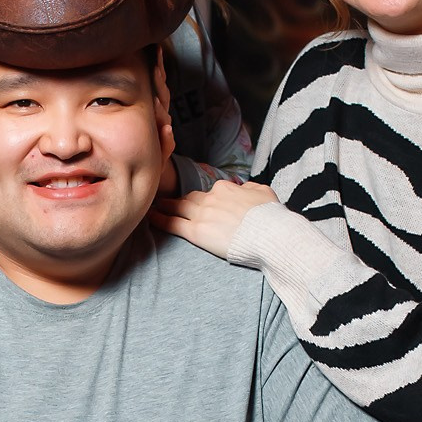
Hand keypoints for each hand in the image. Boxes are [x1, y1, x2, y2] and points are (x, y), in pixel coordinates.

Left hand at [150, 178, 276, 258]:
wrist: (268, 232)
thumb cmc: (270, 215)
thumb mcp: (264, 192)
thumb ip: (251, 188)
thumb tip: (245, 188)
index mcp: (226, 189)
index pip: (211, 192)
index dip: (205, 199)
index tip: (202, 203)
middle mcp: (211, 198)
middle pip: (191, 198)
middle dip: (181, 201)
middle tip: (170, 203)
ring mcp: (202, 214)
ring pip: (179, 207)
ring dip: (166, 206)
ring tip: (156, 207)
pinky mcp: (196, 231)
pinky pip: (173, 223)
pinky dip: (160, 219)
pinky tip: (151, 218)